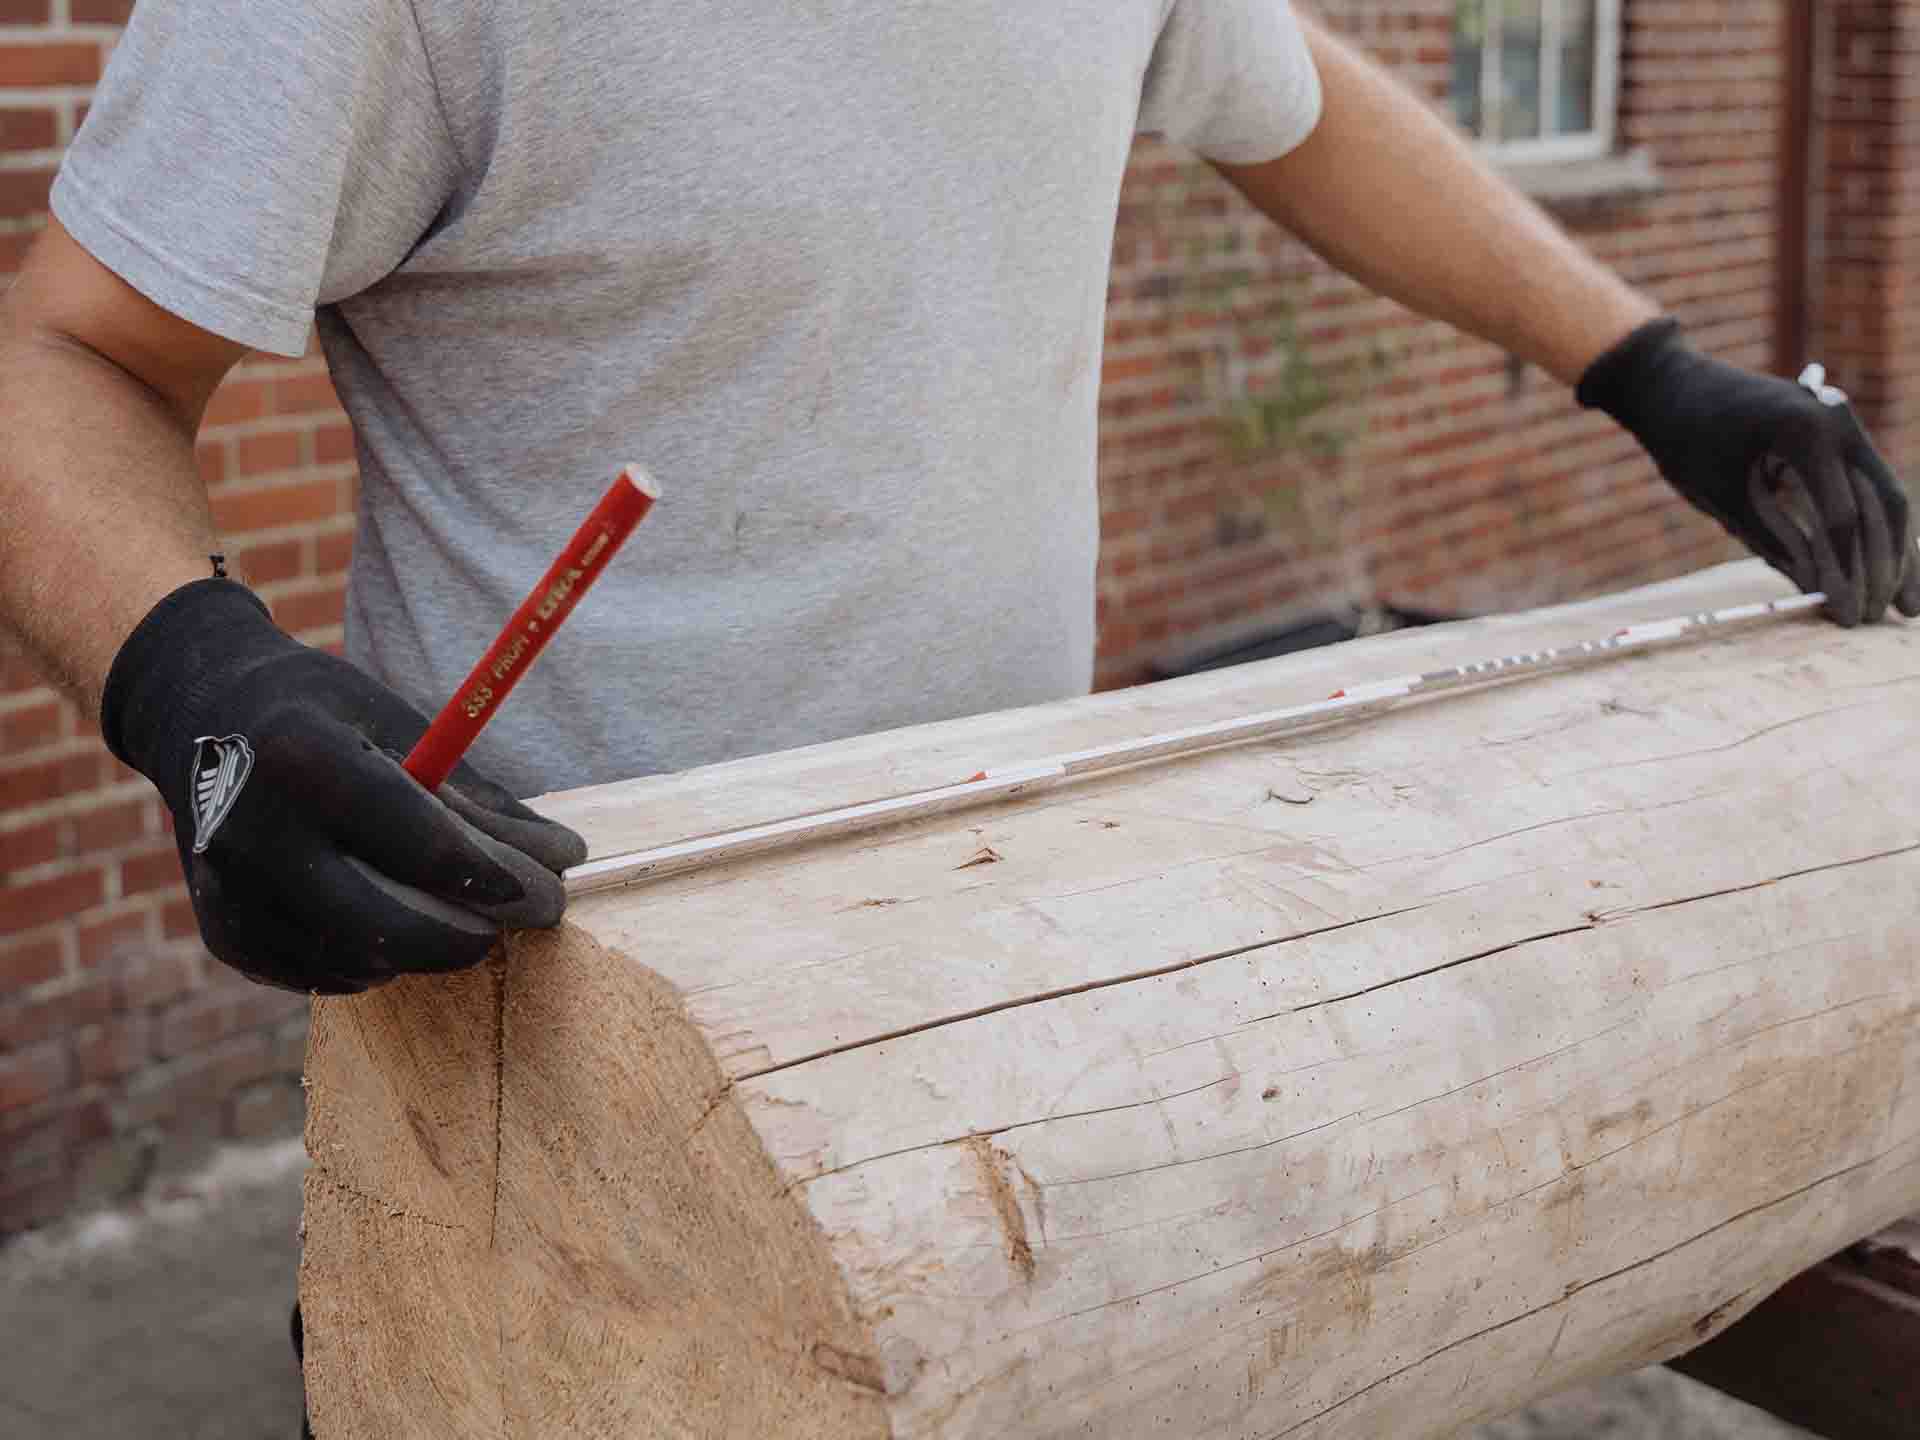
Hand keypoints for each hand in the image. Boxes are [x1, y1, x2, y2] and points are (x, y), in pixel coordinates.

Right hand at [101, 579, 586, 992]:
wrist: (201, 711)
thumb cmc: (327, 713)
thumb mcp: (404, 724)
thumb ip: (479, 799)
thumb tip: (561, 858)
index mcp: (306, 760)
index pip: (420, 846)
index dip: (494, 880)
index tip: (547, 892)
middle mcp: (254, 830)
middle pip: (382, 926)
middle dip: (464, 939)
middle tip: (508, 927)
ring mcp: (227, 887)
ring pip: (354, 961)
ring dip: (421, 953)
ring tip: (453, 922)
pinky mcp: (220, 929)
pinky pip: (315, 974)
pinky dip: (368, 966)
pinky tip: (390, 935)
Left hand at [1578, 318, 1919, 625]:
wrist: (1671, 384)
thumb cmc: (1685, 438)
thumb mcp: (1722, 496)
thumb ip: (1772, 542)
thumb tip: (1819, 593)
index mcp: (1806, 432)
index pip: (1842, 516)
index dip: (1847, 571)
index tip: (1848, 615)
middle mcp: (1838, 422)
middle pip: (1883, 505)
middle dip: (1887, 566)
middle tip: (1882, 619)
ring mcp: (1844, 426)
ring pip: (1886, 497)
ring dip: (1897, 552)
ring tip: (1906, 608)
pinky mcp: (1839, 438)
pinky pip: (1869, 487)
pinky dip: (1878, 527)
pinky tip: (1891, 569)